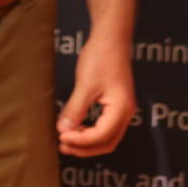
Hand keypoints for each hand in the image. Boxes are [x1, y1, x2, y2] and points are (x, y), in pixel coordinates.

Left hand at [57, 36, 135, 156]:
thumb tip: (63, 130)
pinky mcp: (116, 104)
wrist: (111, 38)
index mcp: (121, 109)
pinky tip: (76, 129)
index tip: (61, 138)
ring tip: (66, 141)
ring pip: (107, 137)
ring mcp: (122, 109)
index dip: (80, 141)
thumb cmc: (101, 57)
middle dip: (85, 148)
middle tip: (62, 146)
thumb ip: (75, 109)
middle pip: (107, 142)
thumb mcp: (85, 84)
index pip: (101, 136)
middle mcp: (126, 113)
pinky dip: (90, 133)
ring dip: (87, 142)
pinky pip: (105, 127)